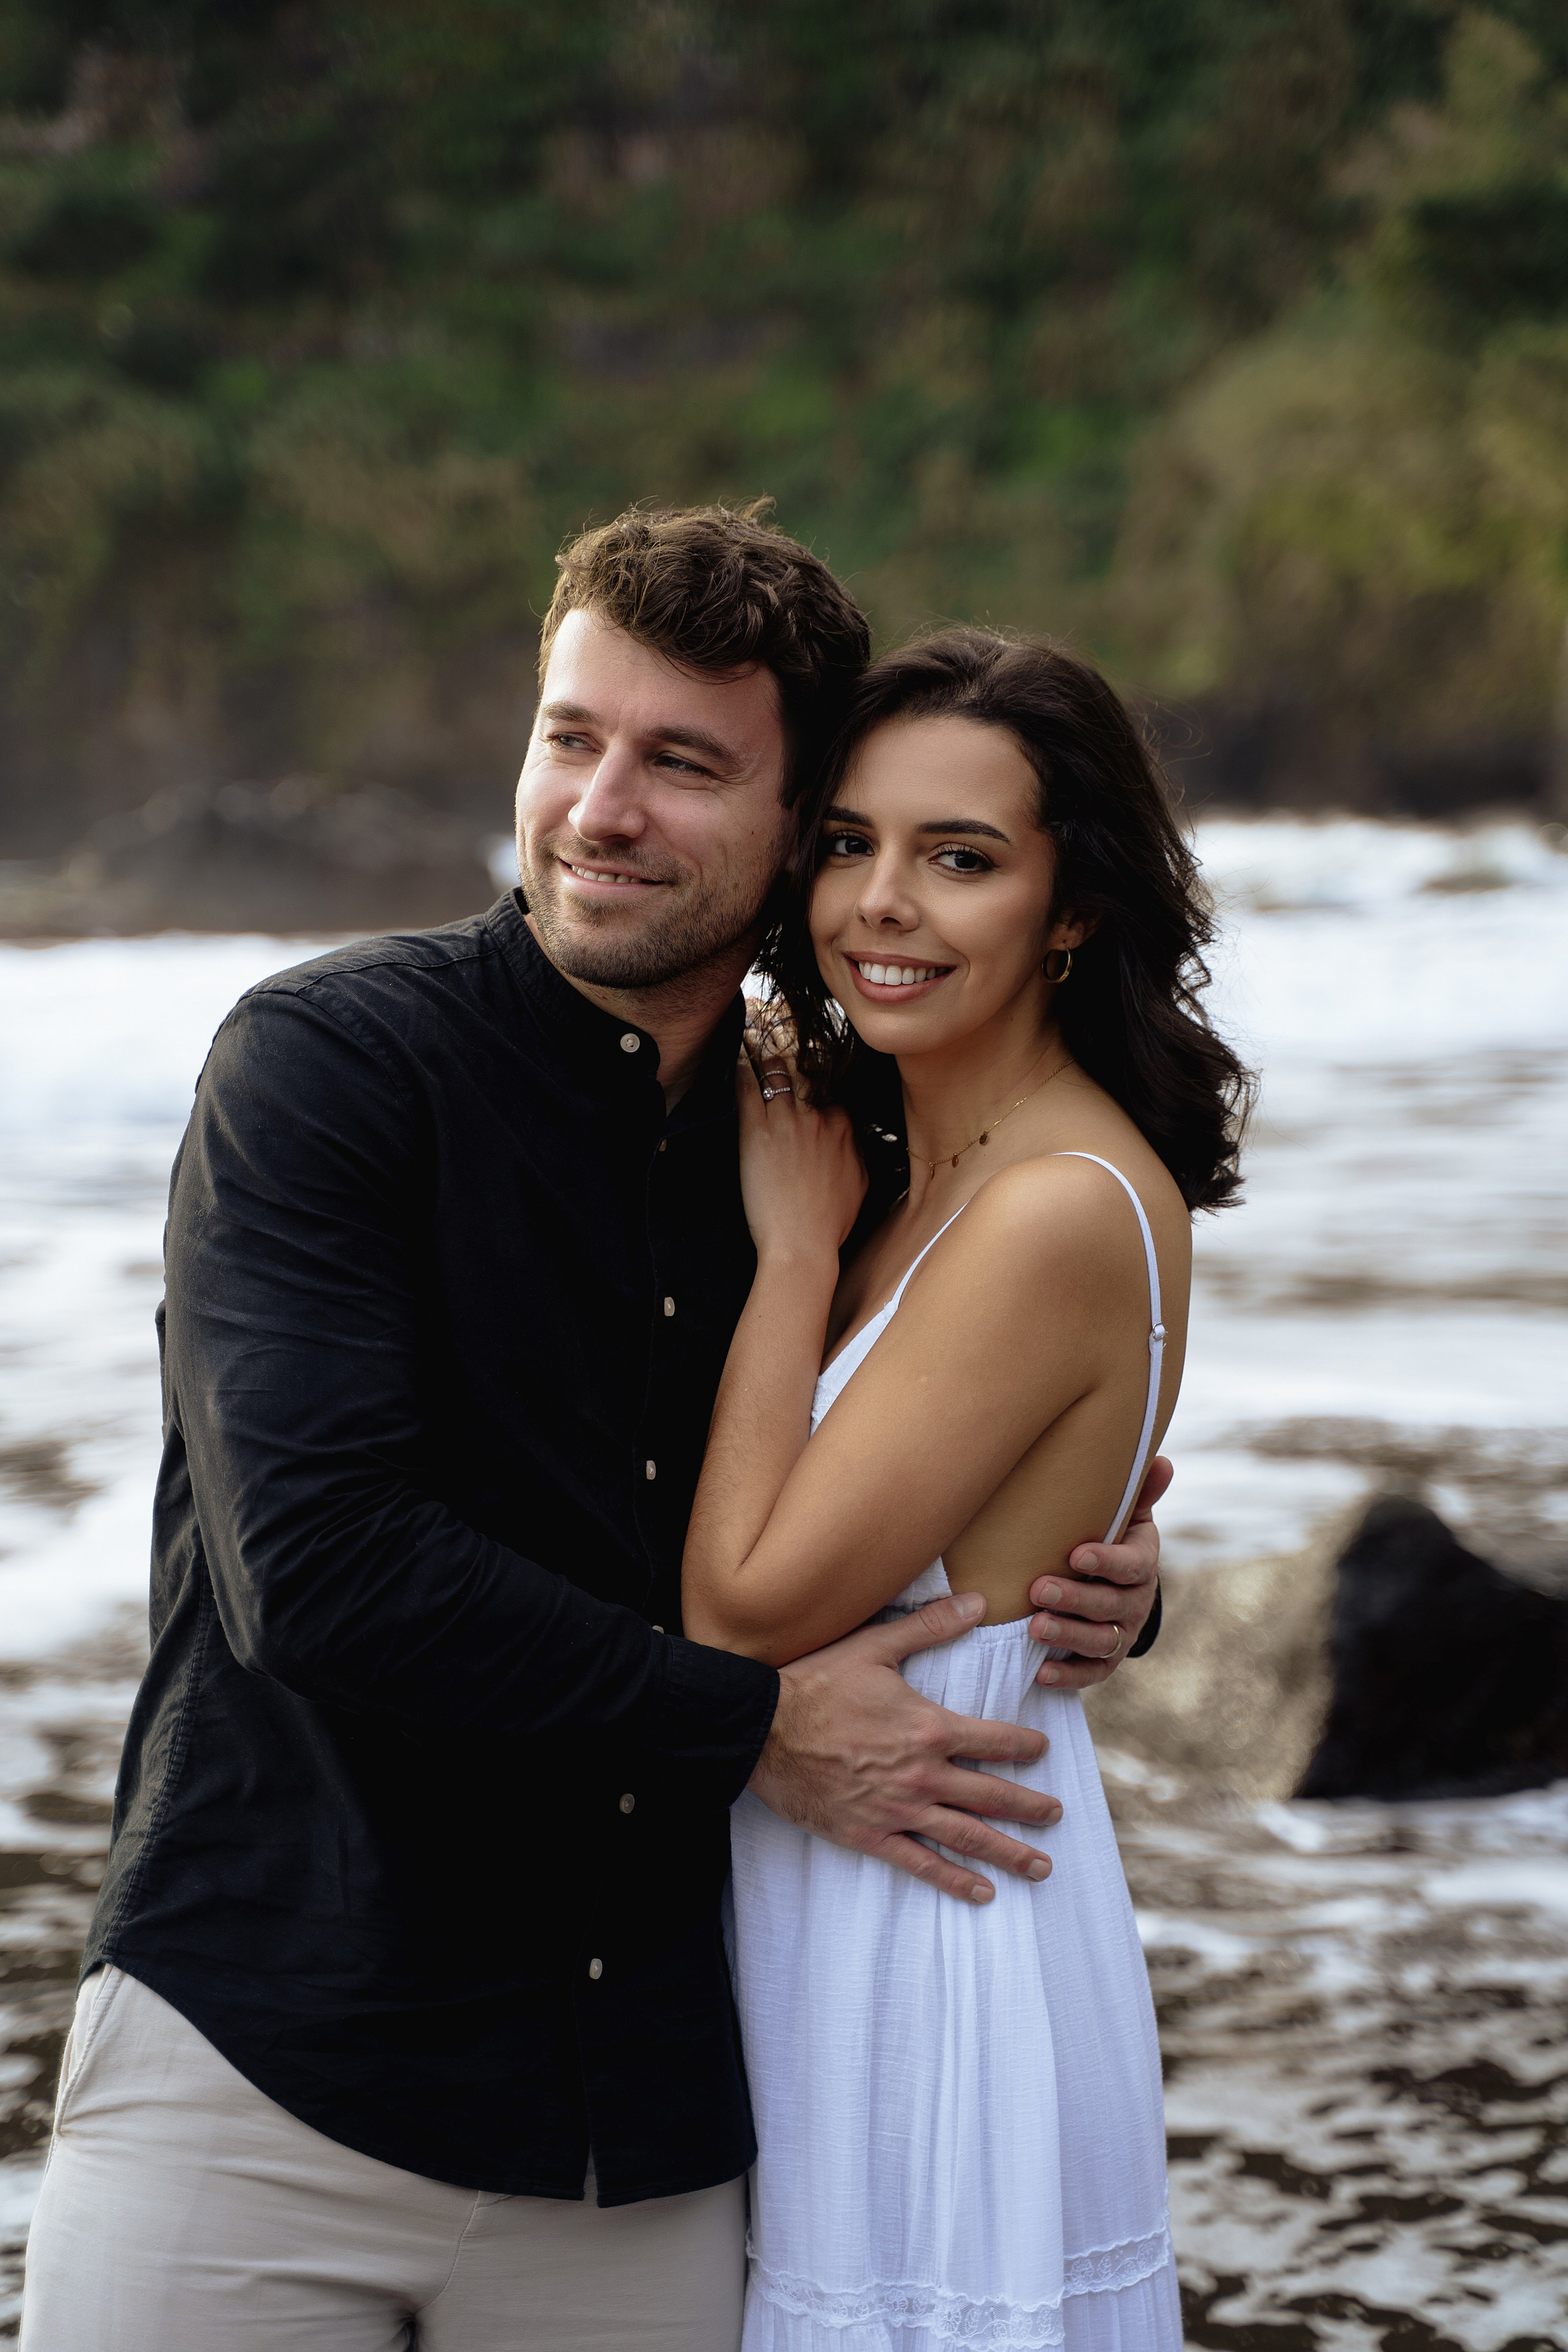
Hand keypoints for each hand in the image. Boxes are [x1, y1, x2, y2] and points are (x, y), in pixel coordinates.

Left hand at [737, 1030, 865, 1264]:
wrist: (802, 1245)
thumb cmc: (829, 1222)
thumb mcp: (860, 1183)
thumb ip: (856, 1152)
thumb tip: (852, 1138)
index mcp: (844, 1127)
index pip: (829, 1085)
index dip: (814, 1073)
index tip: (803, 1065)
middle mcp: (819, 1117)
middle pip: (804, 1069)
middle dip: (788, 1052)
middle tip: (772, 1035)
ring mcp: (788, 1121)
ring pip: (775, 1070)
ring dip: (763, 1053)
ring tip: (751, 1034)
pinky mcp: (758, 1132)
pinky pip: (748, 1088)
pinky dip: (742, 1069)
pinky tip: (735, 1056)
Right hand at [748, 1592, 1061, 1902]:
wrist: (762, 1731)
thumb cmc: (816, 1686)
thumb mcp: (874, 1647)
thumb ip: (929, 1626)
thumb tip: (978, 1601)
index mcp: (929, 1728)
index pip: (994, 1740)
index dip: (1024, 1746)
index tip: (1042, 1750)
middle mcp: (922, 1775)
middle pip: (992, 1796)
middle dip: (1029, 1807)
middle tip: (1055, 1814)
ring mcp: (898, 1810)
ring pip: (967, 1836)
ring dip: (1008, 1853)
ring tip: (1040, 1866)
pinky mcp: (870, 1835)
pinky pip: (921, 1864)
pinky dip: (954, 1881)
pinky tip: (982, 1894)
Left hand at [1026, 1454, 1169, 1689]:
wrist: (1118, 1584)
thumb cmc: (1113, 1539)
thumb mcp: (1128, 1516)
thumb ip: (1140, 1493)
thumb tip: (1162, 1460)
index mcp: (1142, 1563)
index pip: (1131, 1565)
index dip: (1106, 1561)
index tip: (1076, 1554)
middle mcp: (1136, 1602)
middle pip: (1109, 1605)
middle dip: (1074, 1599)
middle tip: (1039, 1589)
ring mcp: (1121, 1633)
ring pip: (1099, 1640)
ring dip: (1067, 1635)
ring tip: (1034, 1627)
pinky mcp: (1106, 1660)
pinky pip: (1091, 1673)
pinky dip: (1068, 1675)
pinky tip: (1041, 1672)